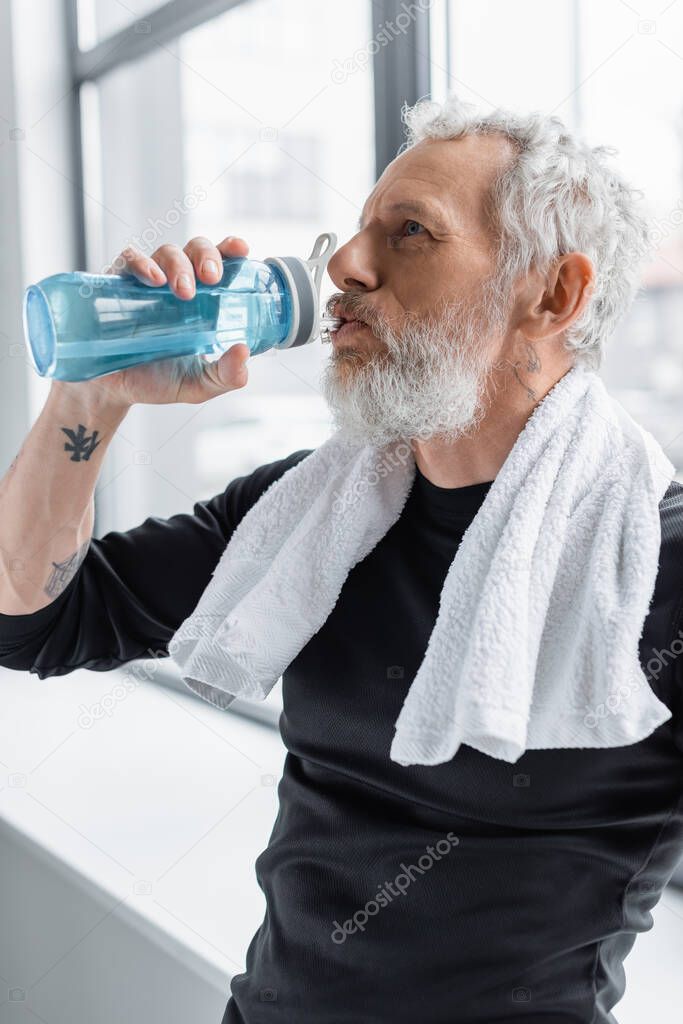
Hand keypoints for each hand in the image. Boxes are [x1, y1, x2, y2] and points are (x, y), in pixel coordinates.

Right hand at [51, 235, 251, 410]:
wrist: (111, 390)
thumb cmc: (157, 381)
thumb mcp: (198, 385)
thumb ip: (226, 375)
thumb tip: (244, 351)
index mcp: (204, 301)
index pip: (221, 264)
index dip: (230, 249)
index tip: (240, 249)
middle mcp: (176, 284)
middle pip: (195, 250)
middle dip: (206, 256)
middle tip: (211, 278)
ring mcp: (147, 282)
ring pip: (166, 252)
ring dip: (178, 265)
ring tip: (183, 291)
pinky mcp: (117, 284)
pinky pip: (128, 260)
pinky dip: (142, 263)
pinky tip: (153, 280)